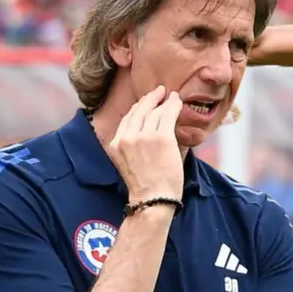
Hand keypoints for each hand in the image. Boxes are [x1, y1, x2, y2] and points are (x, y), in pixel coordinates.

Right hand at [107, 85, 184, 202]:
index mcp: (115, 144)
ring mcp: (143, 136)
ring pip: (155, 111)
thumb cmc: (146, 186)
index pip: (127, 119)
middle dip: (151, 98)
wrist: (153, 199)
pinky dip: (173, 105)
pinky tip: (178, 101)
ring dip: (165, 101)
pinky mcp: (161, 137)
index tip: (147, 101)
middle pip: (139, 110)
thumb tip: (143, 131)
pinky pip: (168, 114)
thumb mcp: (128, 163)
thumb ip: (131, 146)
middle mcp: (126, 137)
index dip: (139, 107)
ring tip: (172, 96)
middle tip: (160, 91)